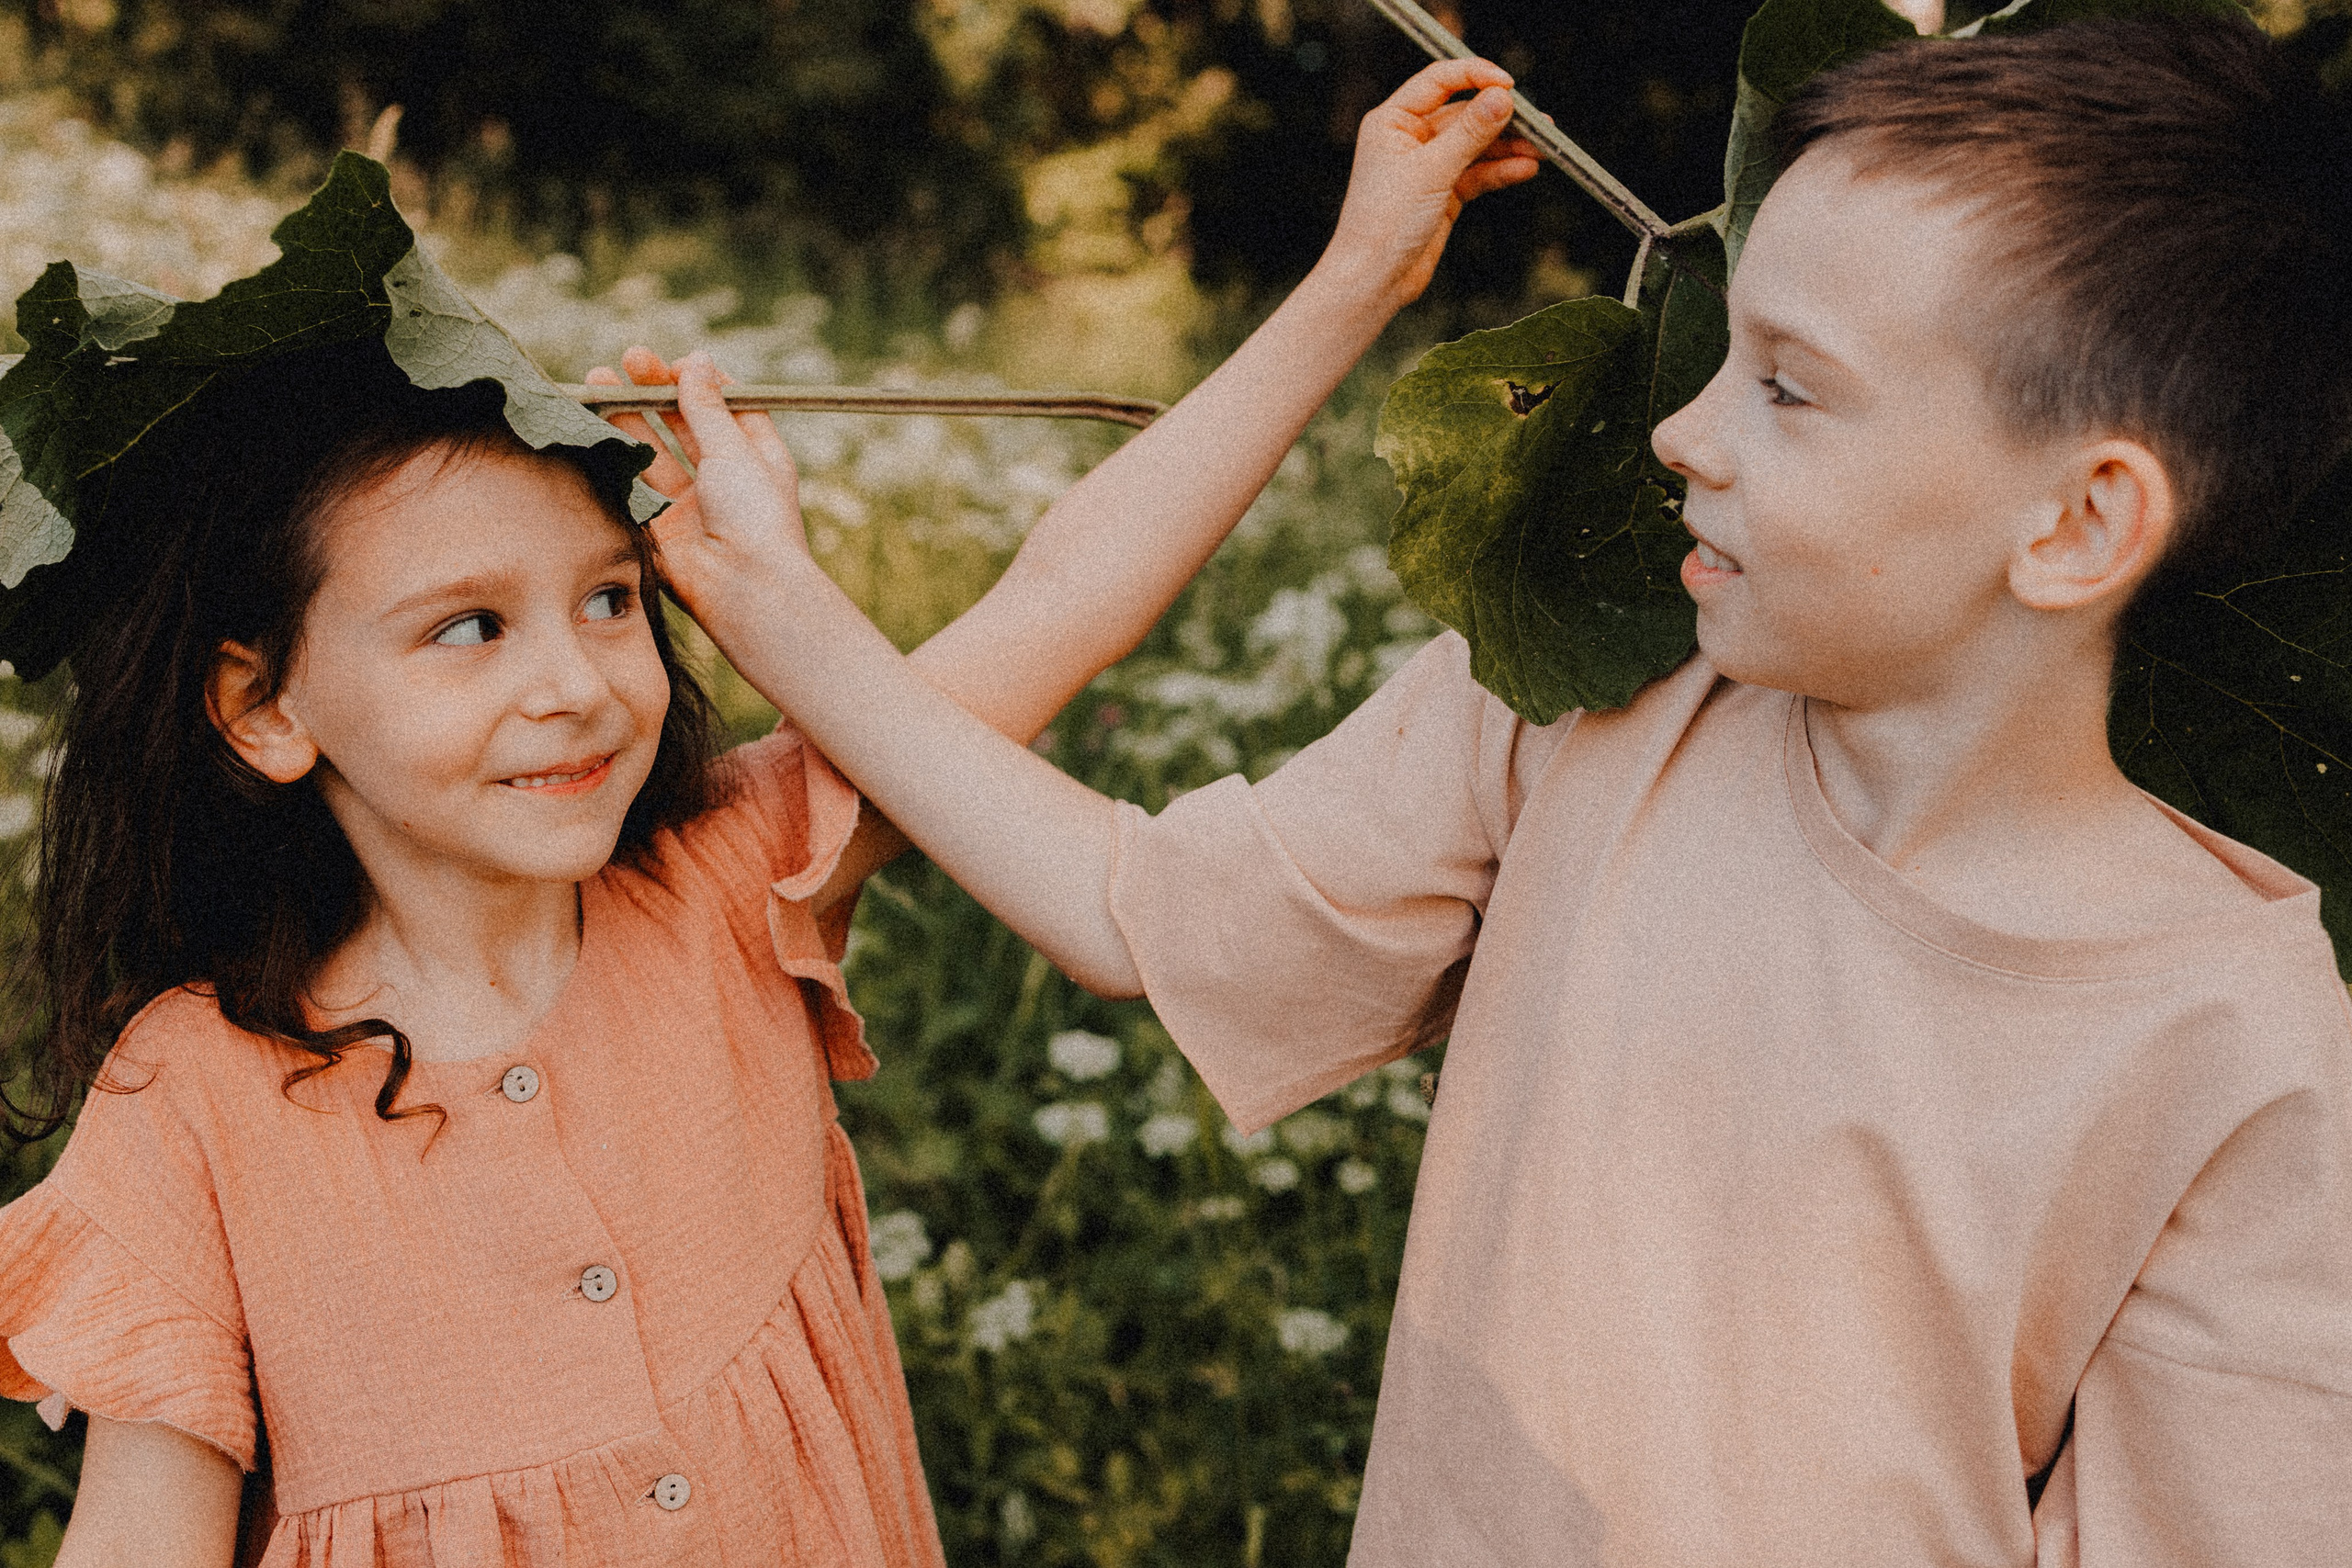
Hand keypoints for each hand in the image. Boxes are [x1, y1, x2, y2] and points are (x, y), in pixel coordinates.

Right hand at [584, 347, 811, 622]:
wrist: (743, 587)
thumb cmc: (755, 515)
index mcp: (756, 456)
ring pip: (653, 450)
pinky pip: (633, 484)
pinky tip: (592, 424)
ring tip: (598, 381)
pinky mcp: (660, 526)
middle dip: (655, 392)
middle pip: (684, 424)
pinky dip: (614, 455)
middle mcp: (724, 478)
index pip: (727, 407)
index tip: (675, 364)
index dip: (700, 382)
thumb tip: (696, 361)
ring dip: (627, 416)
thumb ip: (706, 407)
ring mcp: (690, 502)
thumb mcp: (734, 449)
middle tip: (627, 360)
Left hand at [1320, 57, 1539, 310]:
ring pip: (1476, 145)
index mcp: (1393, 121)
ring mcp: (1428, 166)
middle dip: (1502, 118)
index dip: (1475, 76)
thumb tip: (1503, 97)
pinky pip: (1478, 174)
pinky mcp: (1443, 193)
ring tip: (1544, 148)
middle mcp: (1409, 138)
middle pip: (1464, 114)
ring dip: (1509, 146)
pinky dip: (1501, 171)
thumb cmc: (1386, 222)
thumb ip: (1470, 132)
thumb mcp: (1432, 170)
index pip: (1439, 81)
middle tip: (1540, 123)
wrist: (1374, 279)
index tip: (1509, 85)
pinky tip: (1527, 169)